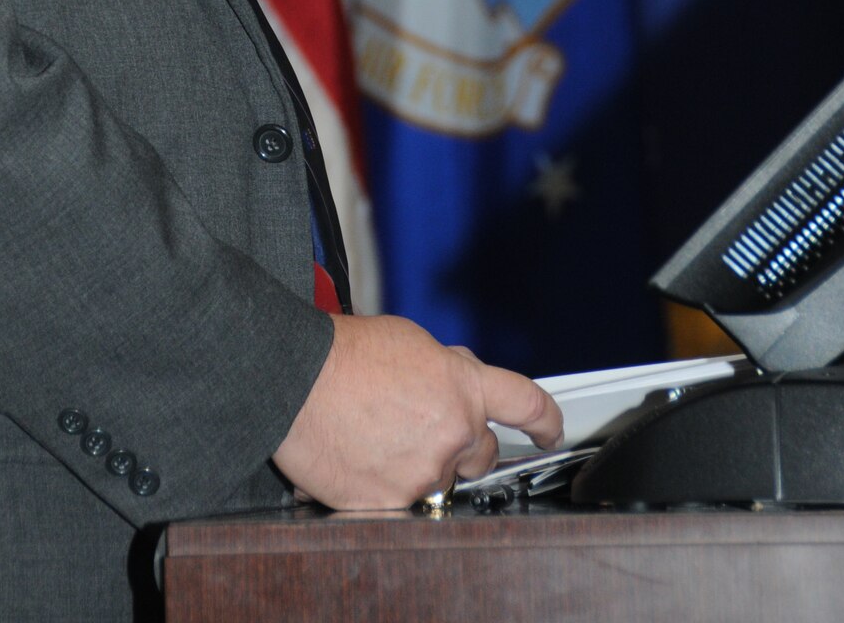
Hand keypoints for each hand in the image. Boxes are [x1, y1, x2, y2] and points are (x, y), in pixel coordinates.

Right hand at [273, 312, 561, 509]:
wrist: (295, 378)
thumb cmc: (343, 354)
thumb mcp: (410, 341)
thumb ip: (447, 368)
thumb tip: (458, 384)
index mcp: (462, 386)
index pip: (525, 404)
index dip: (544, 420)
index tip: (548, 430)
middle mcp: (453, 432)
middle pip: (481, 452)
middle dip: (460, 441)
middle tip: (420, 425)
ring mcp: (424, 472)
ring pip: (440, 479)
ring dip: (420, 463)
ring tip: (377, 433)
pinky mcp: (392, 502)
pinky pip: (404, 502)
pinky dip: (386, 484)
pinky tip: (361, 458)